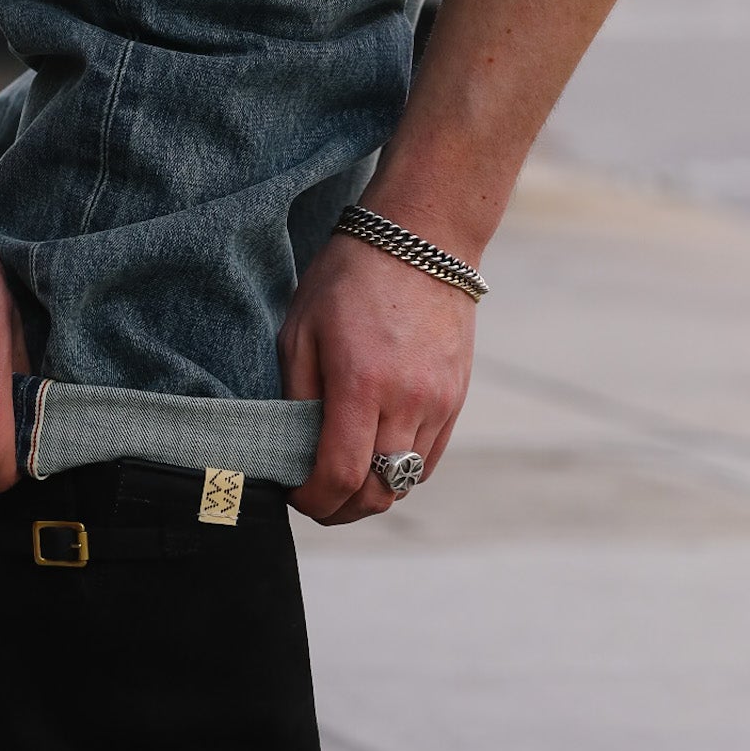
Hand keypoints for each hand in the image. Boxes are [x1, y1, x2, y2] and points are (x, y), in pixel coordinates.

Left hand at [279, 232, 476, 524]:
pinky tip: (375, 458)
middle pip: (379, 492)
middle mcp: (408, 401)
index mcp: (361, 384)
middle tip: (315, 500)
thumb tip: (293, 452)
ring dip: (372, 493)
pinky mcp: (457, 399)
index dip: (313, 502)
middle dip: (341, 509)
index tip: (295, 497)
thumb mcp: (300, 330)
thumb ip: (296, 397)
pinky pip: (428, 460)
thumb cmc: (349, 280)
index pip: (341, 476)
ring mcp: (439, 403)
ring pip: (406, 482)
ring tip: (343, 480)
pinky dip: (400, 472)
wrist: (422, 240)